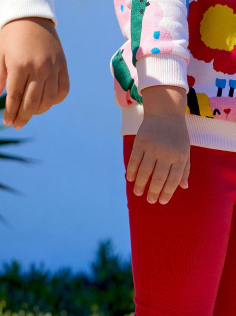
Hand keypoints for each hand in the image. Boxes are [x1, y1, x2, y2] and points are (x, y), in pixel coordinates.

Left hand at [0, 17, 68, 128]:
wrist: (31, 16)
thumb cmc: (11, 37)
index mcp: (19, 65)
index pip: (14, 96)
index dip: (10, 112)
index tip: (7, 122)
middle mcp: (38, 68)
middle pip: (32, 101)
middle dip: (23, 116)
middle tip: (17, 125)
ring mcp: (53, 67)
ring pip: (49, 99)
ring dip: (39, 111)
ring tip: (29, 113)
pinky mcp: (62, 65)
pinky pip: (63, 89)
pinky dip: (55, 100)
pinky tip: (46, 102)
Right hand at [128, 85, 189, 203]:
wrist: (165, 113)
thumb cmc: (177, 135)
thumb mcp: (185, 151)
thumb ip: (184, 169)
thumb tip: (183, 187)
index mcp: (179, 156)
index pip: (173, 179)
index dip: (167, 192)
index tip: (162, 201)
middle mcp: (166, 153)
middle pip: (158, 177)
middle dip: (153, 191)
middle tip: (149, 201)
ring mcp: (152, 147)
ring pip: (145, 171)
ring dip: (140, 184)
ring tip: (138, 193)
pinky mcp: (140, 142)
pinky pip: (134, 160)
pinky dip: (131, 171)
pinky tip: (130, 179)